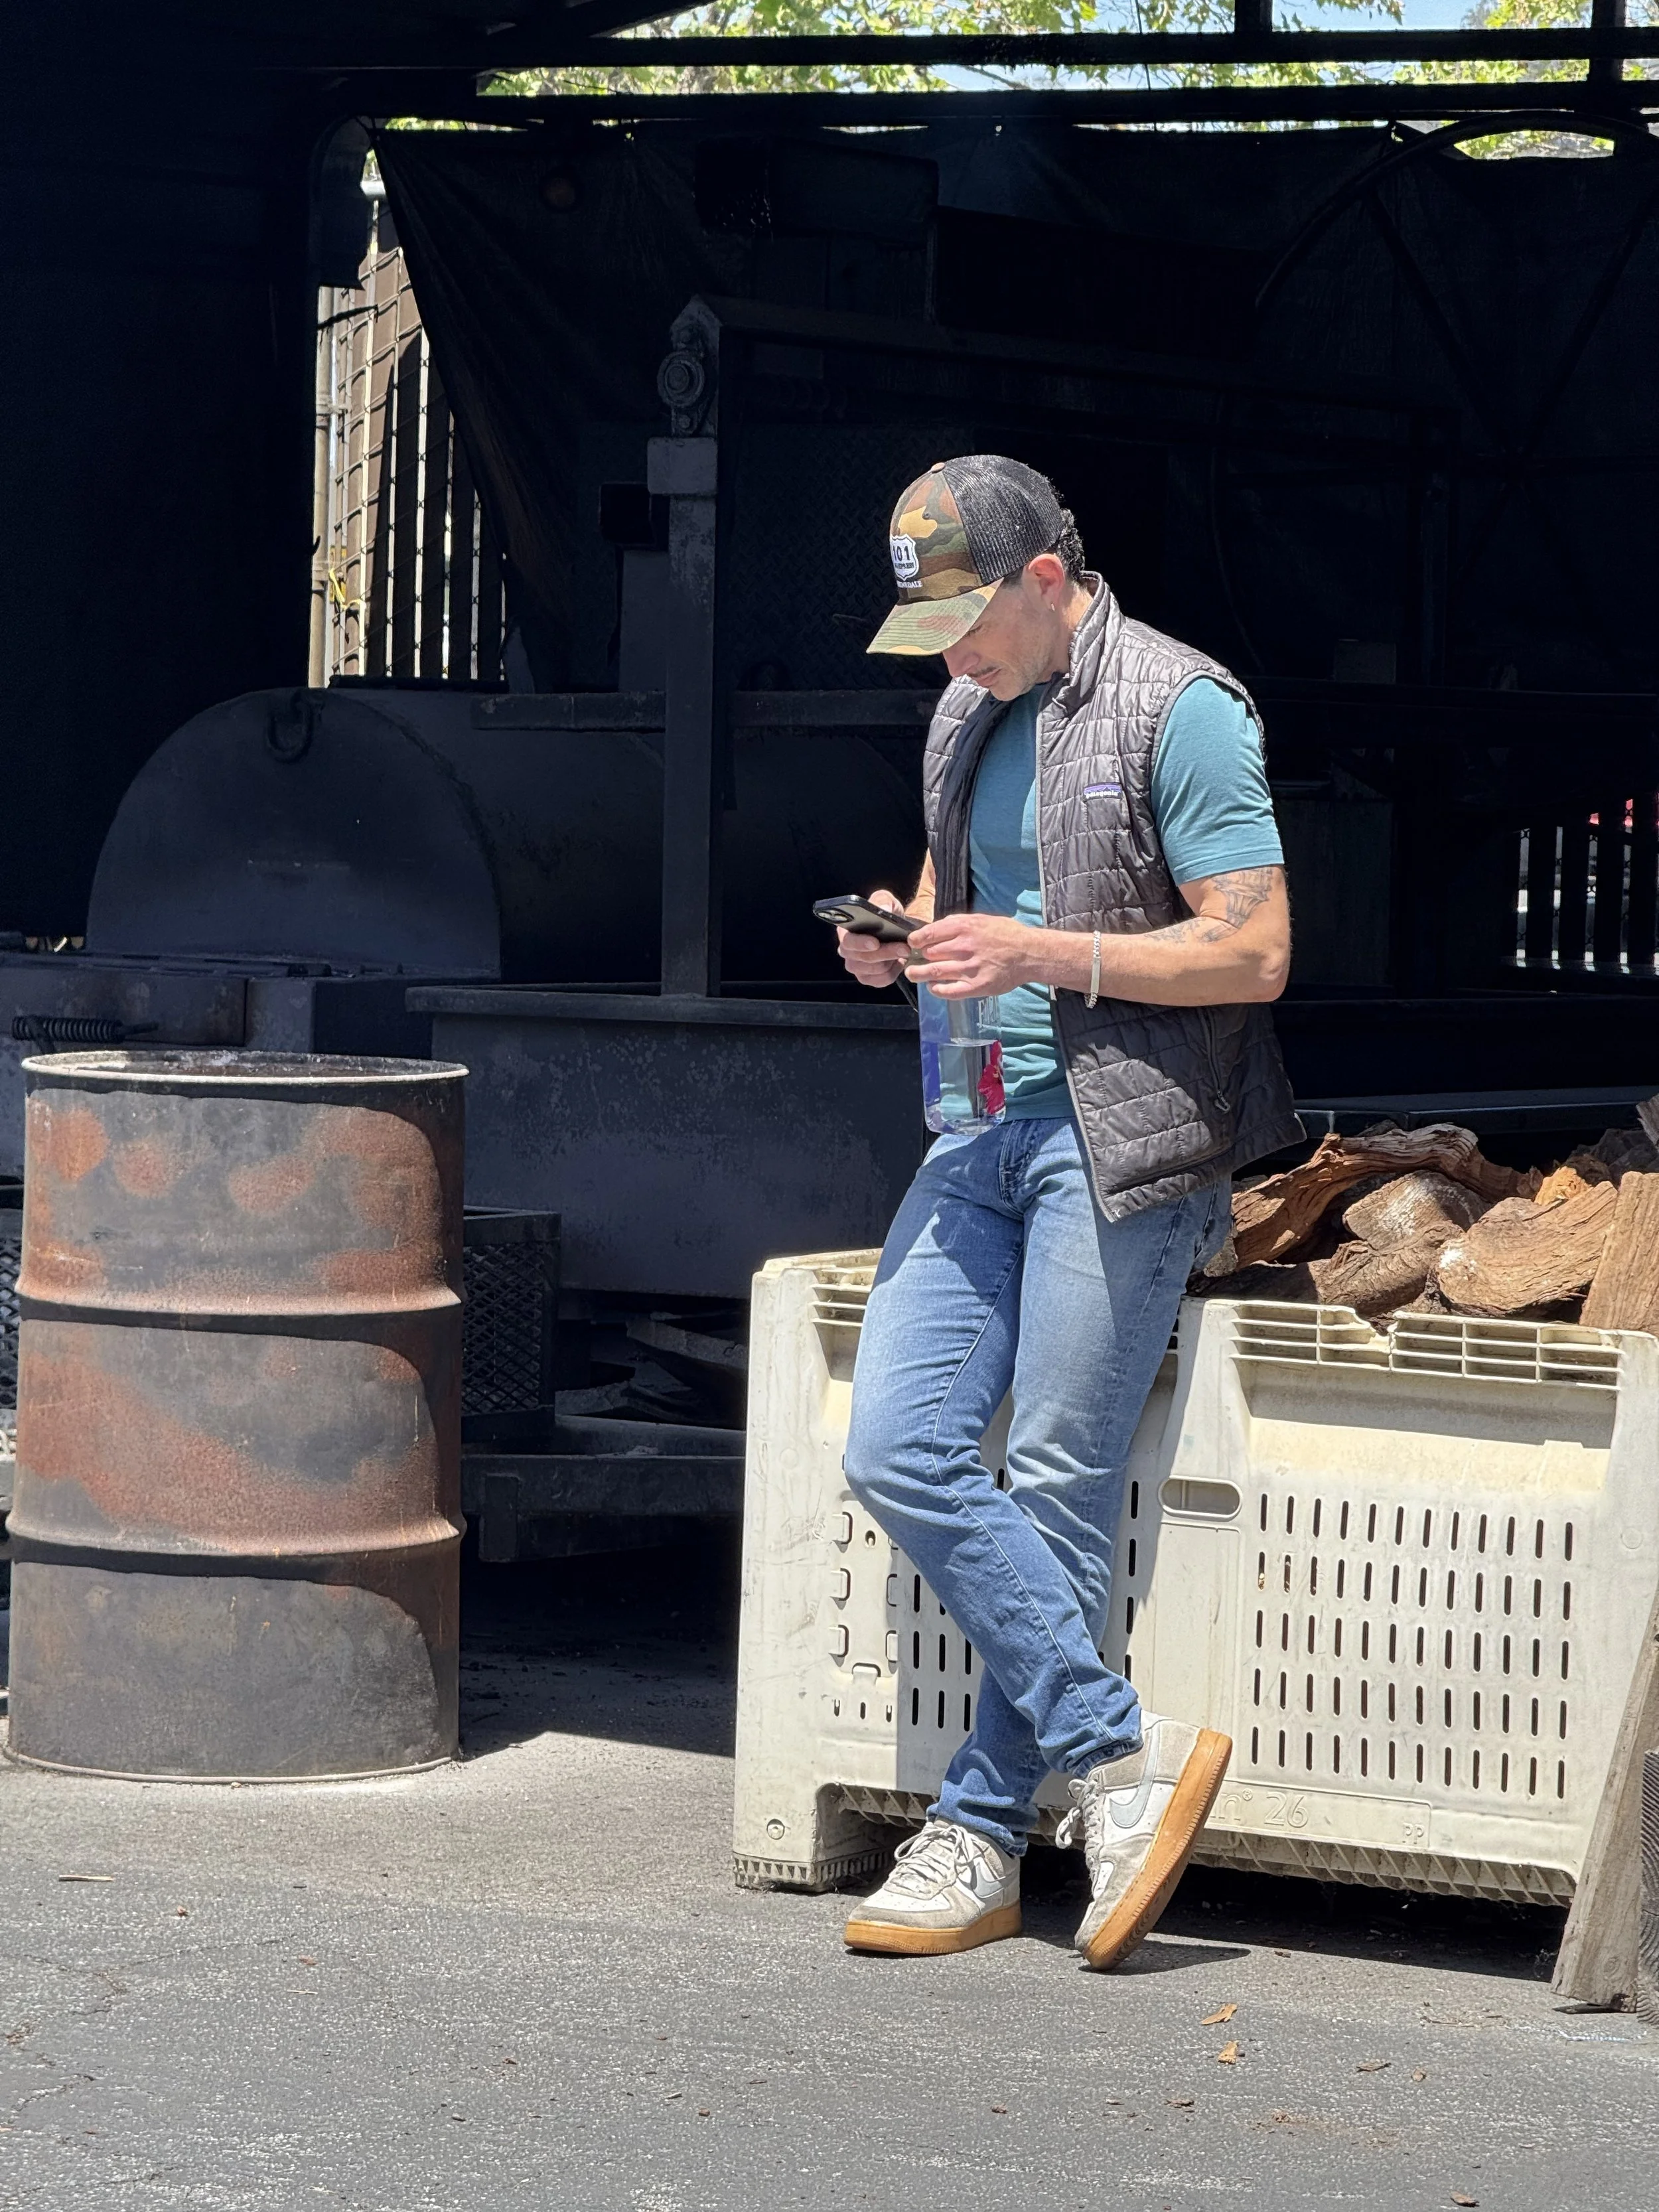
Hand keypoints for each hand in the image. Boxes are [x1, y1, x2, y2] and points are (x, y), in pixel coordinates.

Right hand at [836, 889, 910, 988]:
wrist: (895, 930)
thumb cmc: (886, 914)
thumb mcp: (886, 902)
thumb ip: (883, 901)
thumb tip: (883, 908)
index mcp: (845, 932)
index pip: (847, 941)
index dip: (860, 943)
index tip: (875, 942)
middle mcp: (846, 951)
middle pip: (861, 959)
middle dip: (885, 953)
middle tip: (904, 947)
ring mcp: (855, 967)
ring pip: (873, 970)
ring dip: (891, 961)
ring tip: (904, 951)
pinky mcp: (867, 978)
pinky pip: (880, 980)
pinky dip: (893, 972)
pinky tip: (899, 962)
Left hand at [905, 912, 1042, 998]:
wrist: (1029, 953)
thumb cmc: (1006, 934)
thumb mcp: (982, 919)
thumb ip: (958, 923)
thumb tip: (934, 930)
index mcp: (965, 927)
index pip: (930, 934)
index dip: (916, 940)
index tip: (913, 944)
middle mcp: (965, 946)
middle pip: (929, 953)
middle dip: (918, 957)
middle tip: (913, 961)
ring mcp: (970, 968)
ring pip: (934, 972)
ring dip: (919, 974)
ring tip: (914, 975)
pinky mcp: (977, 986)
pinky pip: (949, 991)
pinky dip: (936, 990)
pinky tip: (933, 987)